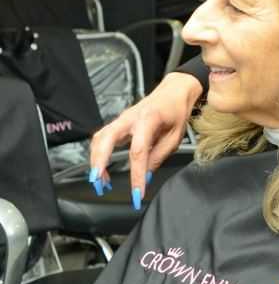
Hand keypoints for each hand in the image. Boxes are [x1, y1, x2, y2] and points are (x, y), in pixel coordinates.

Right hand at [88, 71, 201, 204]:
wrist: (175, 90)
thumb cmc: (176, 110)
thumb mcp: (175, 136)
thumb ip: (159, 156)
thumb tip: (146, 176)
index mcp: (148, 119)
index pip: (138, 151)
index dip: (136, 174)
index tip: (137, 193)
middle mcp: (130, 117)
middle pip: (106, 138)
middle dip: (99, 163)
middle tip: (99, 184)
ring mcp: (122, 119)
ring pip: (100, 138)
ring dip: (96, 161)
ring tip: (101, 183)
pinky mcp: (119, 123)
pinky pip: (102, 138)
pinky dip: (98, 155)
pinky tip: (103, 170)